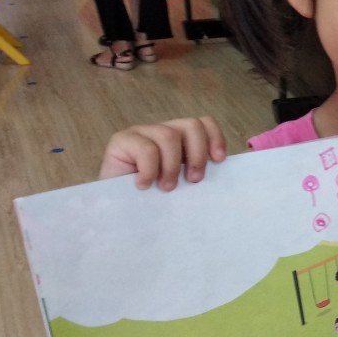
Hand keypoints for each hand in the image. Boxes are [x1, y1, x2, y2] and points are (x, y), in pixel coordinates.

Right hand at [99, 116, 226, 190]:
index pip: (204, 123)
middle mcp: (162, 131)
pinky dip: (150, 170)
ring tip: (166, 188)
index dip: (215, 138)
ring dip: (172, 166)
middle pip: (191, 125)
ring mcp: (141, 133)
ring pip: (169, 136)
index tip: (219, 161)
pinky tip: (144, 185)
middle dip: (197, 154)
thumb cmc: (153, 201)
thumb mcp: (182, 185)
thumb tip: (221, 168)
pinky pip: (146, 148)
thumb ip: (197, 172)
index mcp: (180, 139)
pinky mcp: (121, 141)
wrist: (116, 212)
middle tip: (193, 180)